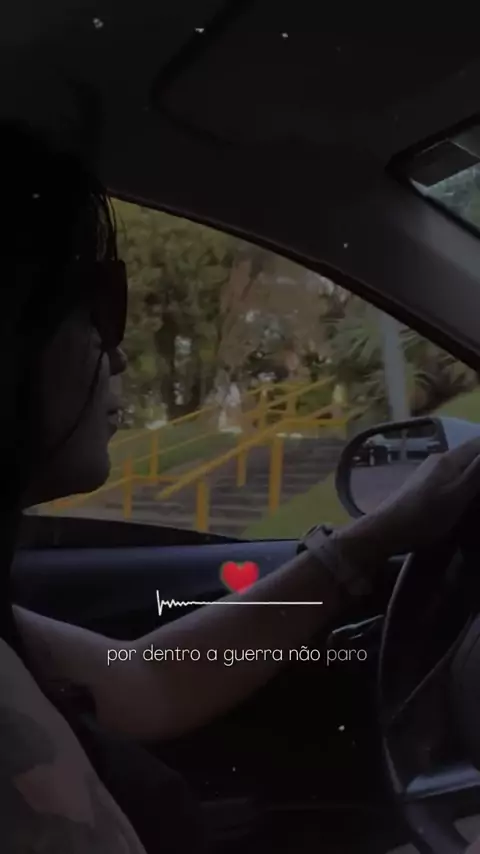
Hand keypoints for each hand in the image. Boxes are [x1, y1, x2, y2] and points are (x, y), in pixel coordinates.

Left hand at [337, 436, 479, 558]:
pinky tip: (466, 498)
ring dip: (474, 474)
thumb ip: (478, 471)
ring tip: (475, 495)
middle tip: (479, 494)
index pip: (479, 442)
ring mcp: (429, 472)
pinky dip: (463, 483)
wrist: (387, 530)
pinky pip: (451, 477)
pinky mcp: (424, 486)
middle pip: (471, 454)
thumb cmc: (425, 515)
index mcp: (449, 458)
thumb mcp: (457, 494)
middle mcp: (439, 459)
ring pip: (460, 466)